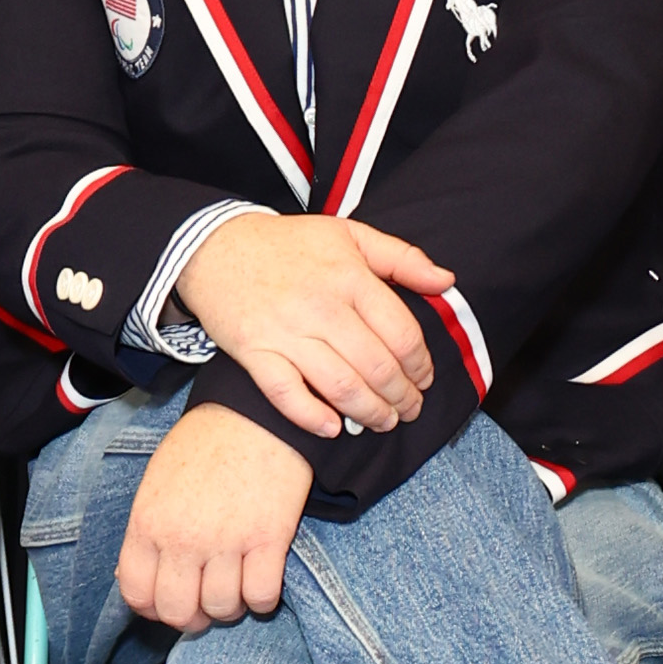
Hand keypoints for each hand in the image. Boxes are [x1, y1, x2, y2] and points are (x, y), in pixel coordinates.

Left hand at [118, 406, 317, 631]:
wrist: (255, 414)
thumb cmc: (204, 445)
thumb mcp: (156, 483)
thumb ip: (144, 532)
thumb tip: (131, 576)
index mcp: (148, 523)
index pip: (136, 593)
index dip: (152, 608)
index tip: (168, 601)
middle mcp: (182, 539)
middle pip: (178, 612)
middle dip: (192, 617)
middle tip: (204, 601)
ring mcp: (226, 541)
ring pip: (222, 609)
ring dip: (230, 607)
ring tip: (235, 586)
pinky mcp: (269, 539)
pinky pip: (262, 597)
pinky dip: (263, 599)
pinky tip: (261, 580)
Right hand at [172, 211, 455, 440]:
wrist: (215, 247)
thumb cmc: (289, 244)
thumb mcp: (350, 234)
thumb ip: (402, 257)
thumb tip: (446, 281)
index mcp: (350, 277)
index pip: (402, 333)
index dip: (420, 365)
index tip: (424, 379)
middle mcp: (321, 307)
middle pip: (377, 367)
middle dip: (402, 397)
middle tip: (409, 410)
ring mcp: (286, 332)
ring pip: (341, 386)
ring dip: (370, 413)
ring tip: (383, 423)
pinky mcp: (254, 352)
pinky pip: (287, 394)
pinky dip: (313, 417)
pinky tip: (333, 429)